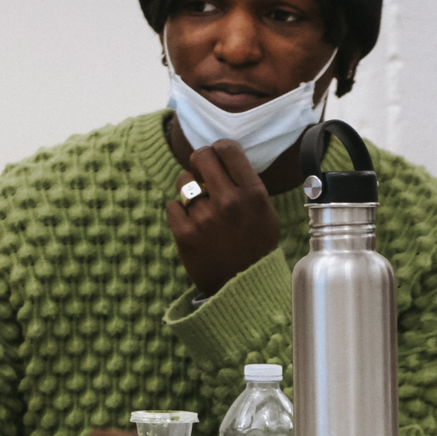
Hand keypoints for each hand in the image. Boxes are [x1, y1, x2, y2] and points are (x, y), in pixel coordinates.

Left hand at [165, 138, 281, 296]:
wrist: (243, 286)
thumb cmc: (255, 246)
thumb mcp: (265, 212)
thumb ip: (246, 185)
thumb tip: (223, 157)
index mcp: (253, 193)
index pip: (228, 149)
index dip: (219, 149)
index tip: (217, 156)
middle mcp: (229, 201)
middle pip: (201, 157)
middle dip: (199, 161)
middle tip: (201, 172)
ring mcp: (204, 217)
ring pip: (183, 182)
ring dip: (188, 189)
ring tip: (199, 205)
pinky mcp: (184, 233)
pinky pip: (172, 206)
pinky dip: (179, 213)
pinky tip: (191, 223)